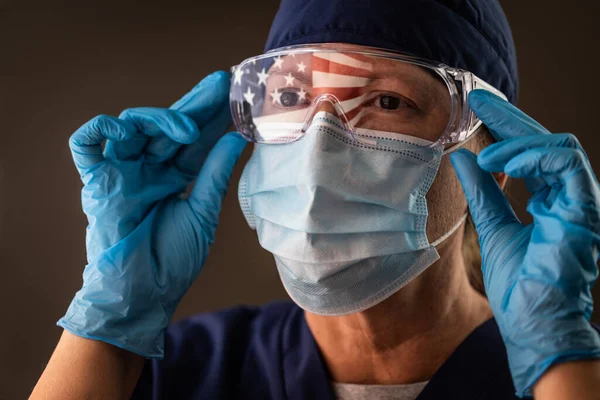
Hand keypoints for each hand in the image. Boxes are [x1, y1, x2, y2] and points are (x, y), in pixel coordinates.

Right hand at [58, 71, 246, 357]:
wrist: (144, 293)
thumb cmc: (173, 260)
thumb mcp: (203, 212)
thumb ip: (215, 173)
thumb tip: (235, 137)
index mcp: (173, 178)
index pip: (193, 140)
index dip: (211, 118)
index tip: (234, 98)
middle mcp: (148, 170)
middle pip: (168, 127)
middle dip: (193, 105)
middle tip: (219, 84)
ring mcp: (122, 173)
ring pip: (134, 127)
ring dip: (160, 119)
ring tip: (186, 127)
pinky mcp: (97, 182)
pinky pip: (87, 144)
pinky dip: (101, 130)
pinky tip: (126, 127)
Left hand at [450, 90, 599, 396]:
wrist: (536, 324)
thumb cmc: (520, 286)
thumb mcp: (492, 227)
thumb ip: (484, 193)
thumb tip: (464, 160)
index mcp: (553, 200)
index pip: (531, 154)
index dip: (506, 129)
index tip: (478, 110)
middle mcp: (571, 196)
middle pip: (544, 143)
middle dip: (510, 119)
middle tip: (479, 100)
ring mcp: (582, 202)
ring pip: (558, 146)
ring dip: (516, 140)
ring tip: (481, 147)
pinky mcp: (586, 209)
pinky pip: (564, 164)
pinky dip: (528, 156)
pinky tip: (495, 161)